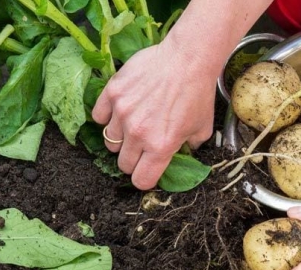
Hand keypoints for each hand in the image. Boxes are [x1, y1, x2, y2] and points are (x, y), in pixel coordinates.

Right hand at [92, 42, 215, 189]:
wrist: (188, 58)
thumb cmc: (197, 93)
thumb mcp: (202, 128)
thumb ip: (189, 148)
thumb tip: (182, 155)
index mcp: (161, 146)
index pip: (141, 180)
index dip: (145, 178)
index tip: (148, 169)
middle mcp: (138, 133)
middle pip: (123, 164)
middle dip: (133, 159)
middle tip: (142, 145)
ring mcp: (122, 113)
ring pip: (110, 141)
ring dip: (120, 138)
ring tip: (133, 124)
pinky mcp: (112, 93)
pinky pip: (98, 117)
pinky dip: (106, 117)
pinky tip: (120, 110)